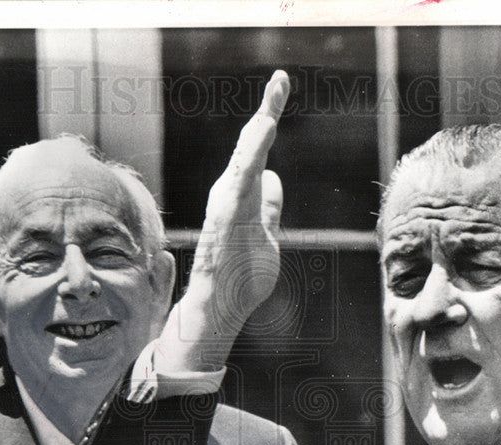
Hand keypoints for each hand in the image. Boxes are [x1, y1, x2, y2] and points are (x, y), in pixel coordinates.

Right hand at [156, 71, 289, 373]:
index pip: (259, 153)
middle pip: (251, 147)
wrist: (218, 309)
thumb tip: (274, 179)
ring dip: (259, 131)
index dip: (269, 119)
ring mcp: (226, 207)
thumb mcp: (266, 236)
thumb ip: (269, 207)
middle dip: (266, 112)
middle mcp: (230, 195)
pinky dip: (251, 156)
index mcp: (242, 196)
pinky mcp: (226, 220)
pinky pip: (241, 183)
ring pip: (245, 161)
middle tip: (281, 79)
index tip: (281, 87)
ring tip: (275, 100)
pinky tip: (263, 134)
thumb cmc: (239, 277)